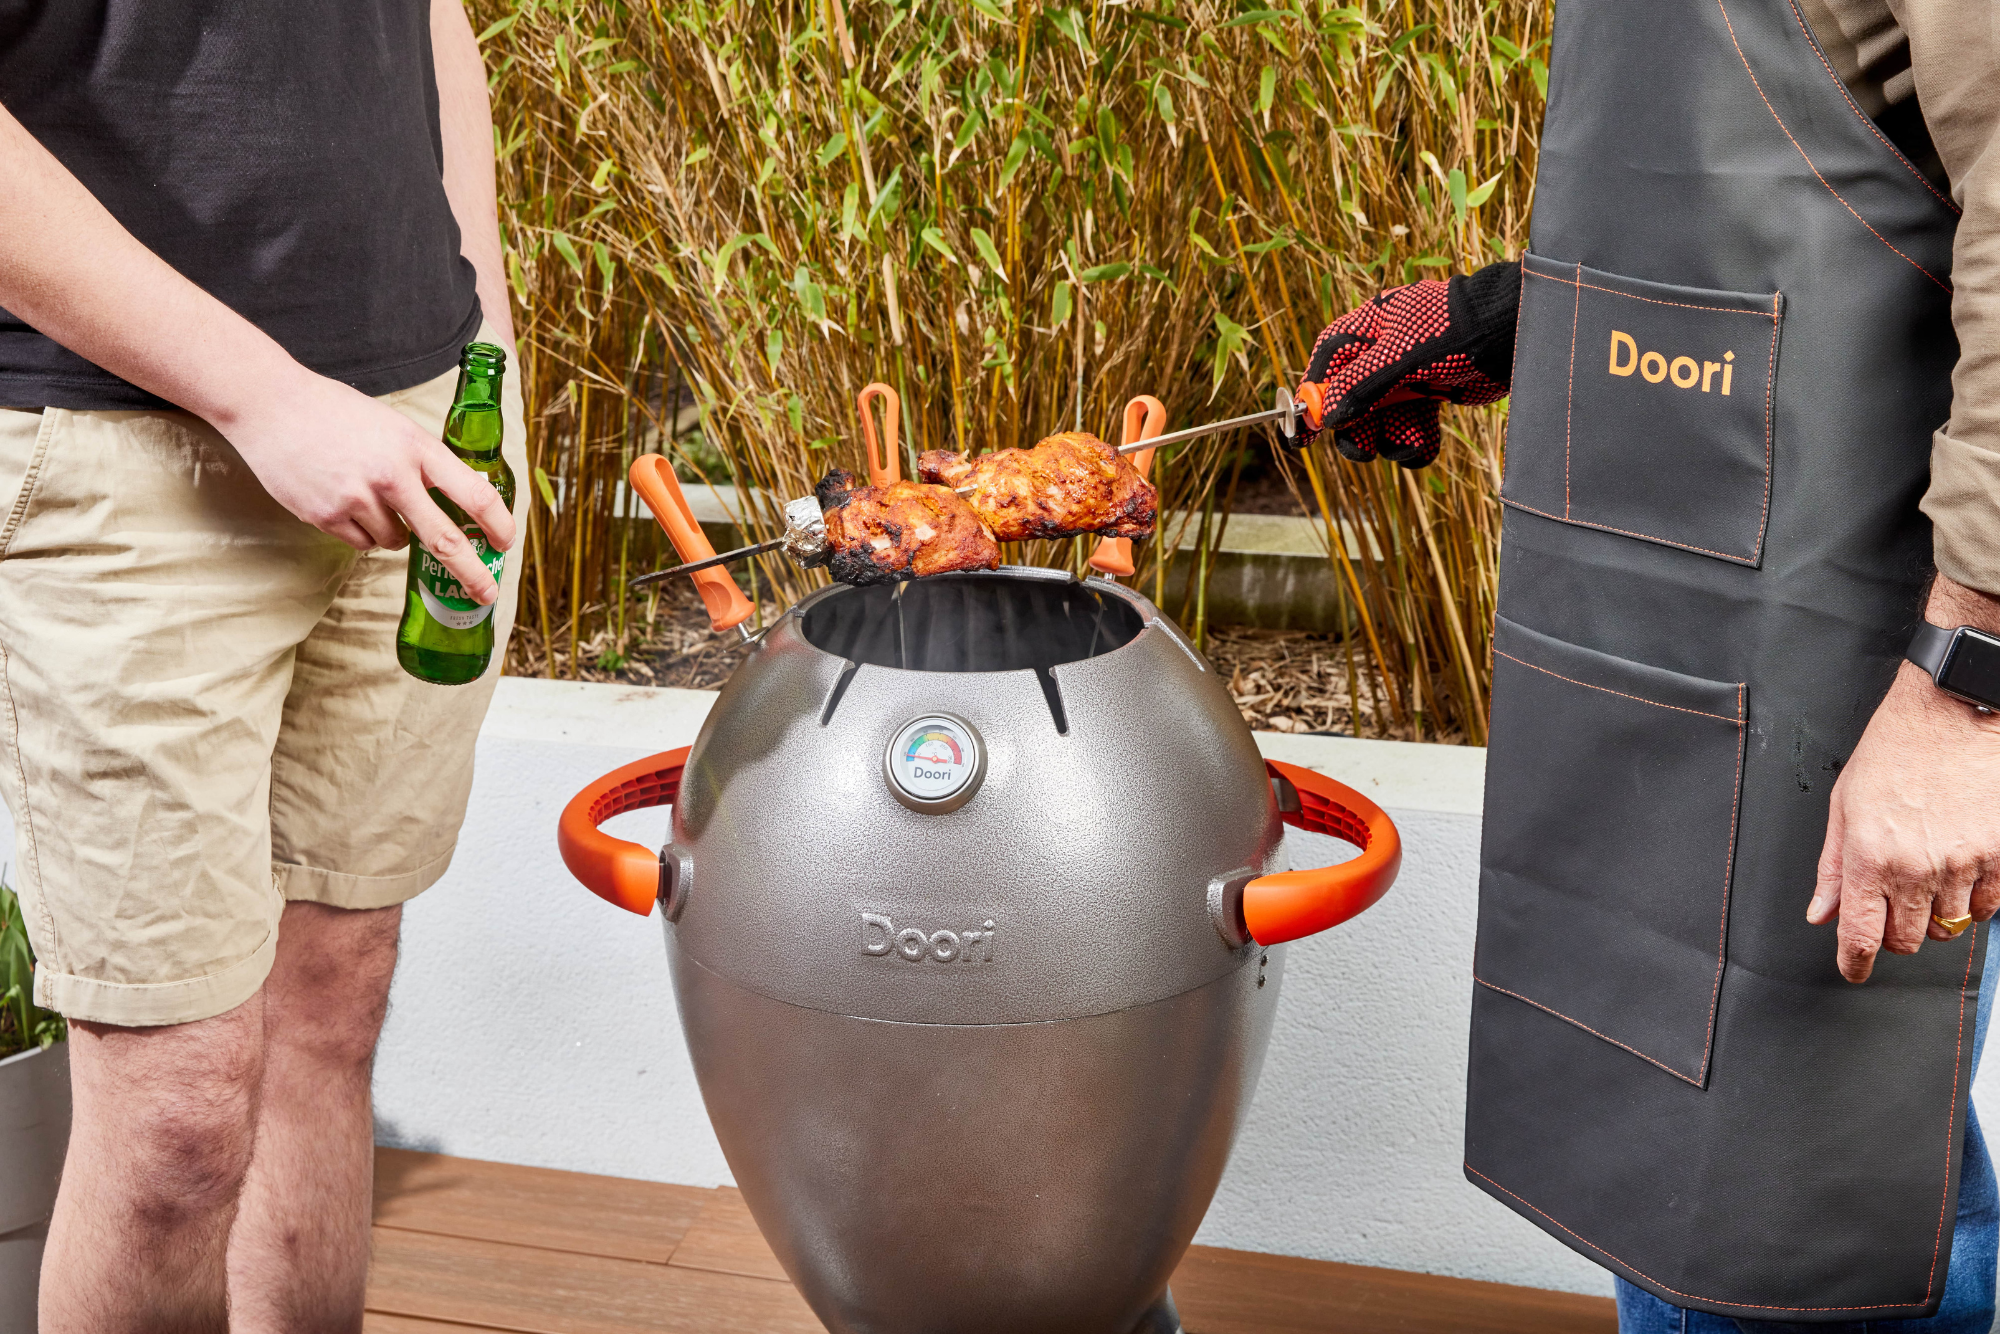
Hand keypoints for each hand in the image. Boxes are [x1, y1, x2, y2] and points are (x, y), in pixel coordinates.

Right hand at [216, 365, 515, 603]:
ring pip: (396, 542)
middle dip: (471, 572)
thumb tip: (460, 498)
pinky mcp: (326, 515)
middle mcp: (392, 475)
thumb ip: (424, 462)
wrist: (272, 405)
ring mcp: (357, 498)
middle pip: (444, 540)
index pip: (474, 493)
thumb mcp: (395, 427)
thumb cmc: (338, 414)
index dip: (497, 523)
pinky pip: (361, 543)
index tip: (506, 542)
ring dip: (396, 533)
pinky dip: (361, 532)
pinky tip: (344, 501)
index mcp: (416, 447)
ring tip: (370, 497)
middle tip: (486, 593)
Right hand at [1293, 259, 1518, 466]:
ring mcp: (1404, 379)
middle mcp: (1380, 356)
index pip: (1325, 367)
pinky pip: (1407, 429)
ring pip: (1379, 423)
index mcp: (1366, 331)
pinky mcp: (1427, 397)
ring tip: (1414, 437)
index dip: (1312, 400)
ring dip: (1392, 439)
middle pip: (1349, 404)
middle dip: (1357, 430)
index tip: (1302, 434)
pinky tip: (1427, 440)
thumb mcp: (1400, 356)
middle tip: (1363, 450)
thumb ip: (1360, 385)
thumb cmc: (1451, 332)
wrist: (1509, 334)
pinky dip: (1415, 443)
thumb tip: (1325, 416)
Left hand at [1809, 578, 1999, 980]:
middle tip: (1890, 908)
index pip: (1861, 935)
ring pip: (1950, 927)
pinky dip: (1974, 901)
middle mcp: (1917, 867)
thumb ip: (1833, 866)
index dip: (1854, 963)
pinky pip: (1989, 907)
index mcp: (1870, 856)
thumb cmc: (1896, 749)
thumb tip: (1821, 914)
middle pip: (1907, 940)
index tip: (1853, 971)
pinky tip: (1960, 871)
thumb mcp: (1845, 803)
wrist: (1955, 710)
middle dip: (1894, 934)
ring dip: (1935, 916)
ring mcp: (1965, 864)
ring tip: (1926, 877)